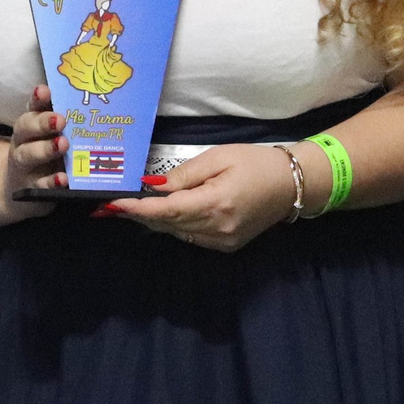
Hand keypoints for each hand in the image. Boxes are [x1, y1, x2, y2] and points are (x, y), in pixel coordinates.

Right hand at [3, 85, 70, 212]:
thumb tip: (99, 104)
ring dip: (45, 149)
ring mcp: (25, 166)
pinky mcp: (31, 188)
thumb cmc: (46, 154)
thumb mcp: (53, 137)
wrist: (21, 187)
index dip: (37, 99)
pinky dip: (51, 181)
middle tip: (60, 120)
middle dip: (43, 123)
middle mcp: (24, 142)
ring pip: (29, 155)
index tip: (45, 91)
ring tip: (63, 144)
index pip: (33, 107)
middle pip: (26, 128)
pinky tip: (63, 179)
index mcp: (30, 124)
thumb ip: (69, 121)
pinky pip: (40, 185)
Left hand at [96, 142, 292, 251]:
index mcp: (216, 203)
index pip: (166, 210)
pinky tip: (162, 215)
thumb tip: (153, 186)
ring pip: (176, 233)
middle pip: (167, 224)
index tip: (113, 204)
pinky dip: (174, 226)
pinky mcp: (226, 246)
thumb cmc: (256, 163)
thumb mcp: (218, 158)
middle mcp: (217, 228)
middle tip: (110, 207)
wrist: (292, 185)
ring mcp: (222, 241)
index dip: (137, 209)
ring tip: (130, 209)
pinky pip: (191, 237)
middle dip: (139, 215)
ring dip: (154, 221)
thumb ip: (183, 175)